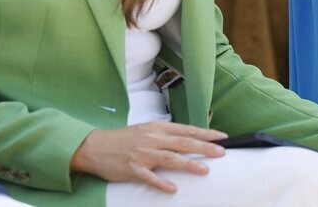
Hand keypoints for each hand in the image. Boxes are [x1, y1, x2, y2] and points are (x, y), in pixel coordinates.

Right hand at [70, 122, 227, 191]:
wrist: (96, 146)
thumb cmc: (123, 139)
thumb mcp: (146, 130)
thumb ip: (165, 135)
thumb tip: (188, 138)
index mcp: (157, 128)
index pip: (186, 129)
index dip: (205, 133)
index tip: (222, 137)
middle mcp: (152, 139)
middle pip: (182, 142)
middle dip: (204, 147)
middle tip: (221, 152)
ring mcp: (143, 154)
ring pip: (170, 159)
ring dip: (188, 164)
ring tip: (205, 170)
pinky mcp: (133, 169)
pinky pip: (150, 178)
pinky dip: (162, 183)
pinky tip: (173, 189)